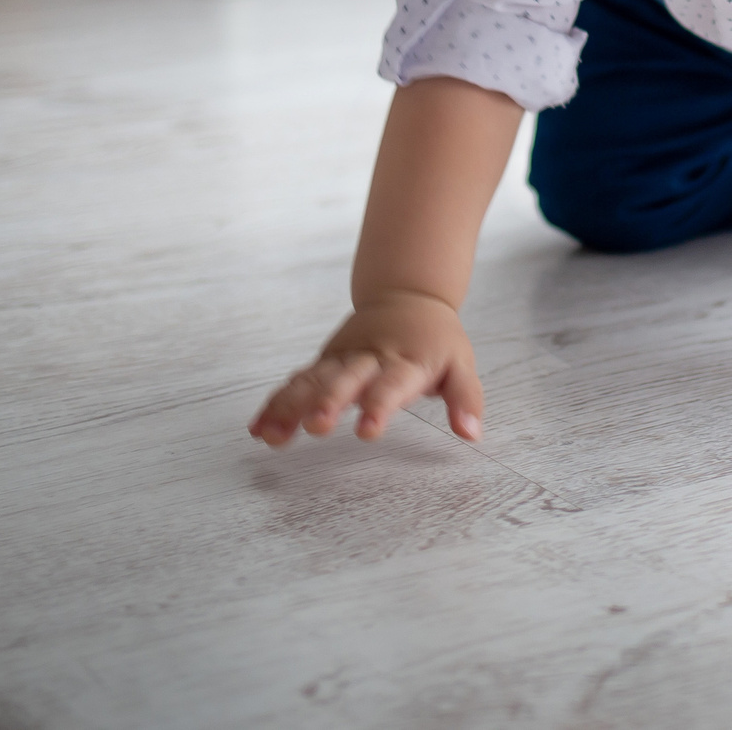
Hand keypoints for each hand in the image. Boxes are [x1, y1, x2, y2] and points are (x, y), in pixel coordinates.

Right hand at [248, 289, 484, 447]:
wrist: (407, 295)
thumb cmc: (436, 340)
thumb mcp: (461, 365)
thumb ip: (465, 399)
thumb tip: (471, 434)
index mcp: (405, 361)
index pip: (392, 385)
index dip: (379, 406)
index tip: (368, 431)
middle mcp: (369, 359)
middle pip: (345, 380)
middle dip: (328, 402)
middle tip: (316, 426)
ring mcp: (342, 359)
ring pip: (313, 380)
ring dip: (291, 406)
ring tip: (271, 436)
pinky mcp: (324, 362)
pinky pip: (297, 381)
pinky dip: (277, 403)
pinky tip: (260, 428)